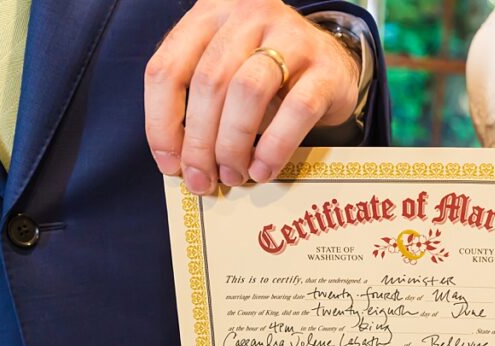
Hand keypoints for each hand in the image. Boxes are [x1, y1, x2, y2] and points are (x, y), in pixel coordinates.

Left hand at [145, 0, 360, 192]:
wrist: (333, 66)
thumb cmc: (270, 77)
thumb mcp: (226, 72)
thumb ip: (199, 102)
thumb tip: (181, 162)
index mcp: (210, 14)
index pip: (167, 68)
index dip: (161, 122)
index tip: (170, 164)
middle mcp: (248, 16)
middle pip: (209, 82)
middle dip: (199, 142)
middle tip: (202, 180)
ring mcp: (292, 37)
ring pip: (248, 91)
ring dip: (233, 144)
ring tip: (233, 175)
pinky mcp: (325, 68)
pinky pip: (296, 110)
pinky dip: (274, 147)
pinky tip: (263, 170)